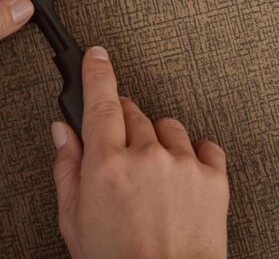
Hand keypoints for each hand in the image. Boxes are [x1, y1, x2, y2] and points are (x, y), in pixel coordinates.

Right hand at [51, 47, 229, 258]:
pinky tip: (180, 178)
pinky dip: (192, 156)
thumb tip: (63, 132)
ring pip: (167, 126)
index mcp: (106, 165)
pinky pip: (204, 146)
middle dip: (122, 126)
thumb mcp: (75, 222)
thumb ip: (67, 168)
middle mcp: (147, 156)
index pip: (100, 100)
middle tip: (119, 156)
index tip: (96, 56)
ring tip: (151, 178)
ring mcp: (183, 164)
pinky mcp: (215, 177)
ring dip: (157, 141)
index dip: (97, 71)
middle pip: (132, 112)